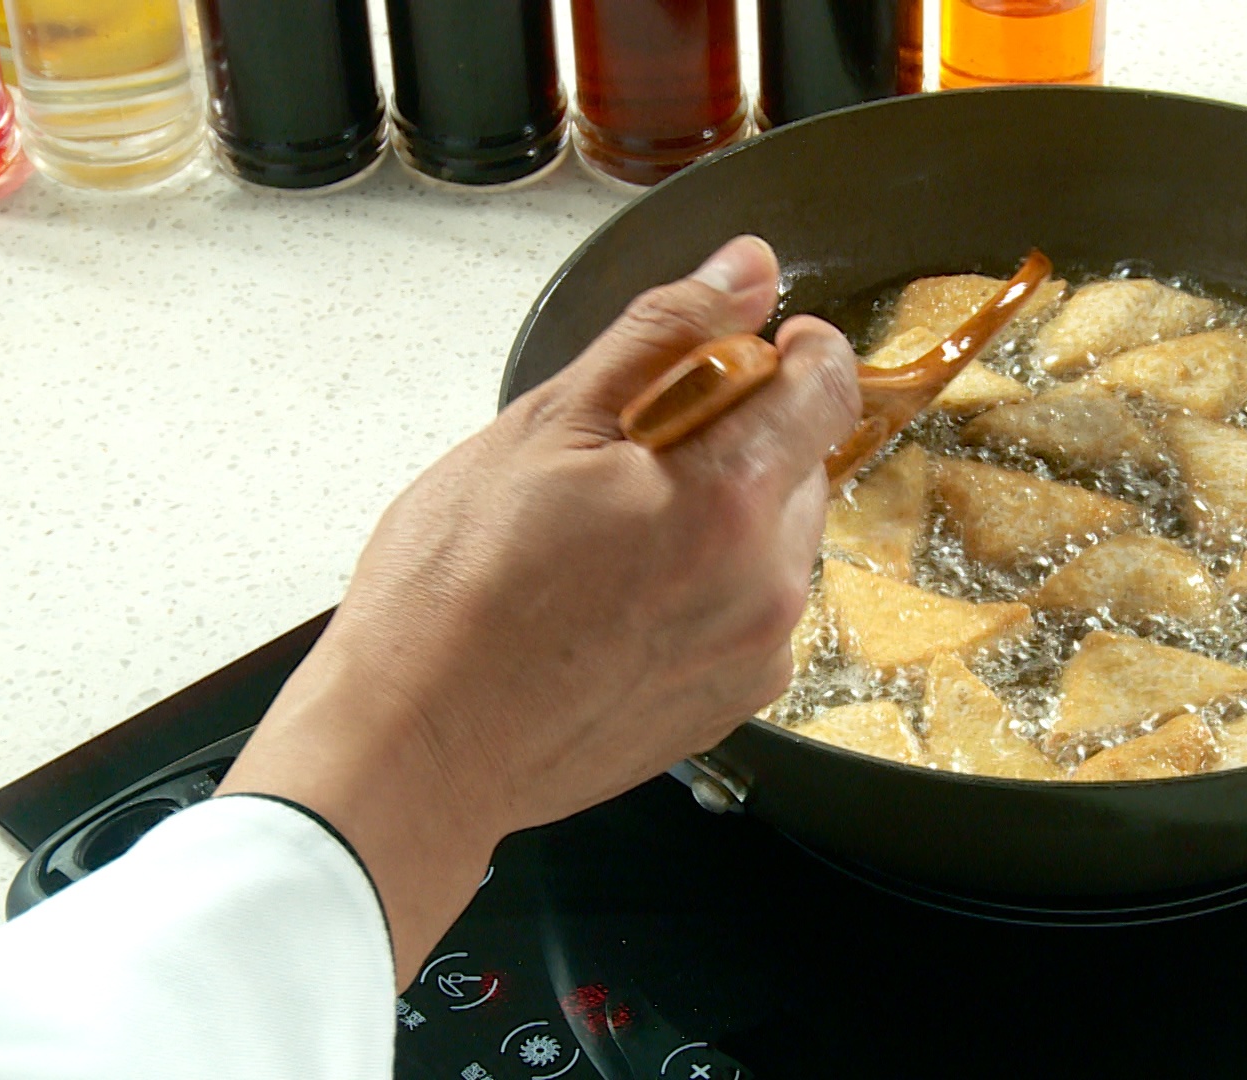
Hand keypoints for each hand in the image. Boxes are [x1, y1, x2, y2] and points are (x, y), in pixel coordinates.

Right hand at [219, 236, 860, 983]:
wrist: (419, 746)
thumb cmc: (455, 595)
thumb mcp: (548, 424)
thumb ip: (666, 335)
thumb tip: (746, 271)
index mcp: (729, 500)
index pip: (827, 390)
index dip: (800, 350)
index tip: (767, 342)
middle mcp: (766, 584)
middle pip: (799, 464)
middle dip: (739, 436)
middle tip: (634, 450)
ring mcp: (756, 653)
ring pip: (775, 540)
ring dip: (723, 514)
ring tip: (610, 535)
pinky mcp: (734, 702)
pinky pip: (752, 610)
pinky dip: (709, 585)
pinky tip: (621, 597)